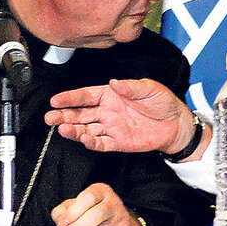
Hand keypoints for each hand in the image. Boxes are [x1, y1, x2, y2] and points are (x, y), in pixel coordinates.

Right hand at [46, 78, 194, 154]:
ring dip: (74, 130)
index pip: (86, 95)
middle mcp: (108, 111)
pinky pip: (101, 143)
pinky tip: (82, 139)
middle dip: (64, 115)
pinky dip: (90, 142)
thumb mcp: (149, 88)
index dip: (70, 98)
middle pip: (81, 113)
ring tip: (62, 129)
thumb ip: (130, 86)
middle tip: (49, 117)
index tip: (55, 100)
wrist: (176, 124)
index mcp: (111, 95)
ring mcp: (112, 128)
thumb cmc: (163, 102)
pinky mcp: (118, 143)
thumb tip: (115, 82)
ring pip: (87, 129)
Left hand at [51, 183, 143, 225]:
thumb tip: (59, 221)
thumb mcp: (77, 205)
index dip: (72, 213)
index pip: (88, 198)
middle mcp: (114, 202)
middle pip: (94, 216)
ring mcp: (121, 218)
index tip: (61, 225)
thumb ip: (63, 210)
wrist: (118, 221)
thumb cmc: (92, 211)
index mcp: (101, 191)